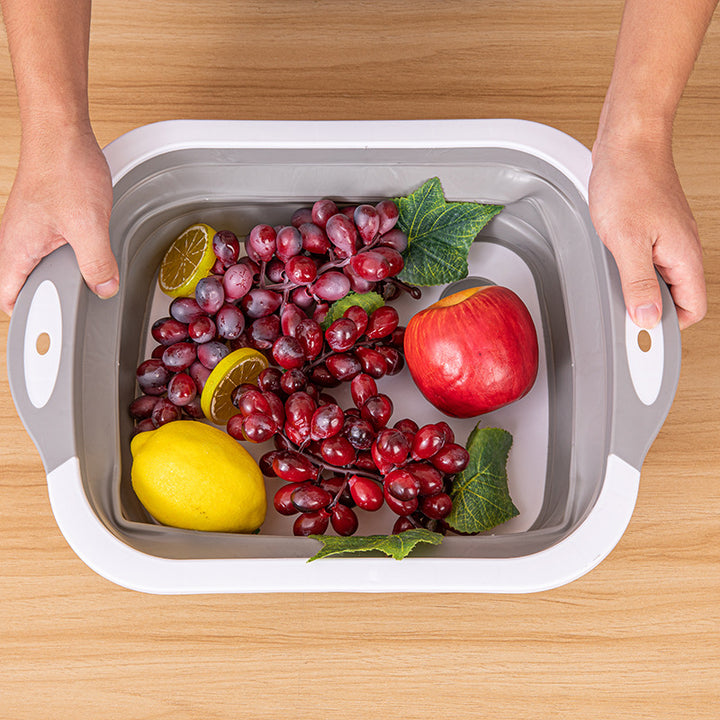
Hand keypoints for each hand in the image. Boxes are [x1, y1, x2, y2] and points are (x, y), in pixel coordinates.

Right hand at [0, 124, 117, 315]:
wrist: (61, 131)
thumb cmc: (63, 168)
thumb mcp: (88, 225)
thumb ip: (96, 262)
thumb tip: (104, 288)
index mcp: (16, 249)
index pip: (8, 298)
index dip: (27, 319)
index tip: (47, 335)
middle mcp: (17, 241)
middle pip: (26, 286)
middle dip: (50, 302)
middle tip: (76, 314)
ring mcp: (30, 230)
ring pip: (42, 267)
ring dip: (63, 279)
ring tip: (87, 288)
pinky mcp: (46, 219)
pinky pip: (54, 249)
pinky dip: (70, 260)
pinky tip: (91, 259)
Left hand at [589, 135, 705, 329]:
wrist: (628, 142)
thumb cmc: (629, 180)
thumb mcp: (627, 241)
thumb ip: (638, 283)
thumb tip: (647, 319)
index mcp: (683, 257)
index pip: (691, 309)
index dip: (667, 327)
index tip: (640, 335)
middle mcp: (681, 250)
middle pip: (674, 298)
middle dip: (648, 310)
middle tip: (619, 313)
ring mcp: (667, 239)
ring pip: (658, 279)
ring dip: (636, 289)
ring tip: (611, 285)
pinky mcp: (652, 229)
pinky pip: (646, 261)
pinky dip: (630, 269)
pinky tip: (610, 264)